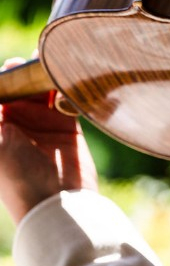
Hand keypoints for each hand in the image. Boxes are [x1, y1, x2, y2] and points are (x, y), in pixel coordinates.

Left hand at [0, 59, 97, 225]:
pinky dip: (67, 88)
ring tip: (51, 65)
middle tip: (29, 62)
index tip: (11, 67)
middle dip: (24, 72)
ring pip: (42, 89)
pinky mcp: (67, 126)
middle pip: (19, 86)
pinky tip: (66, 83)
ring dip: (46, 77)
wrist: (55, 204)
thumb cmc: (17, 176)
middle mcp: (16, 123)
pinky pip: (66, 98)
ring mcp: (42, 124)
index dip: (3, 78)